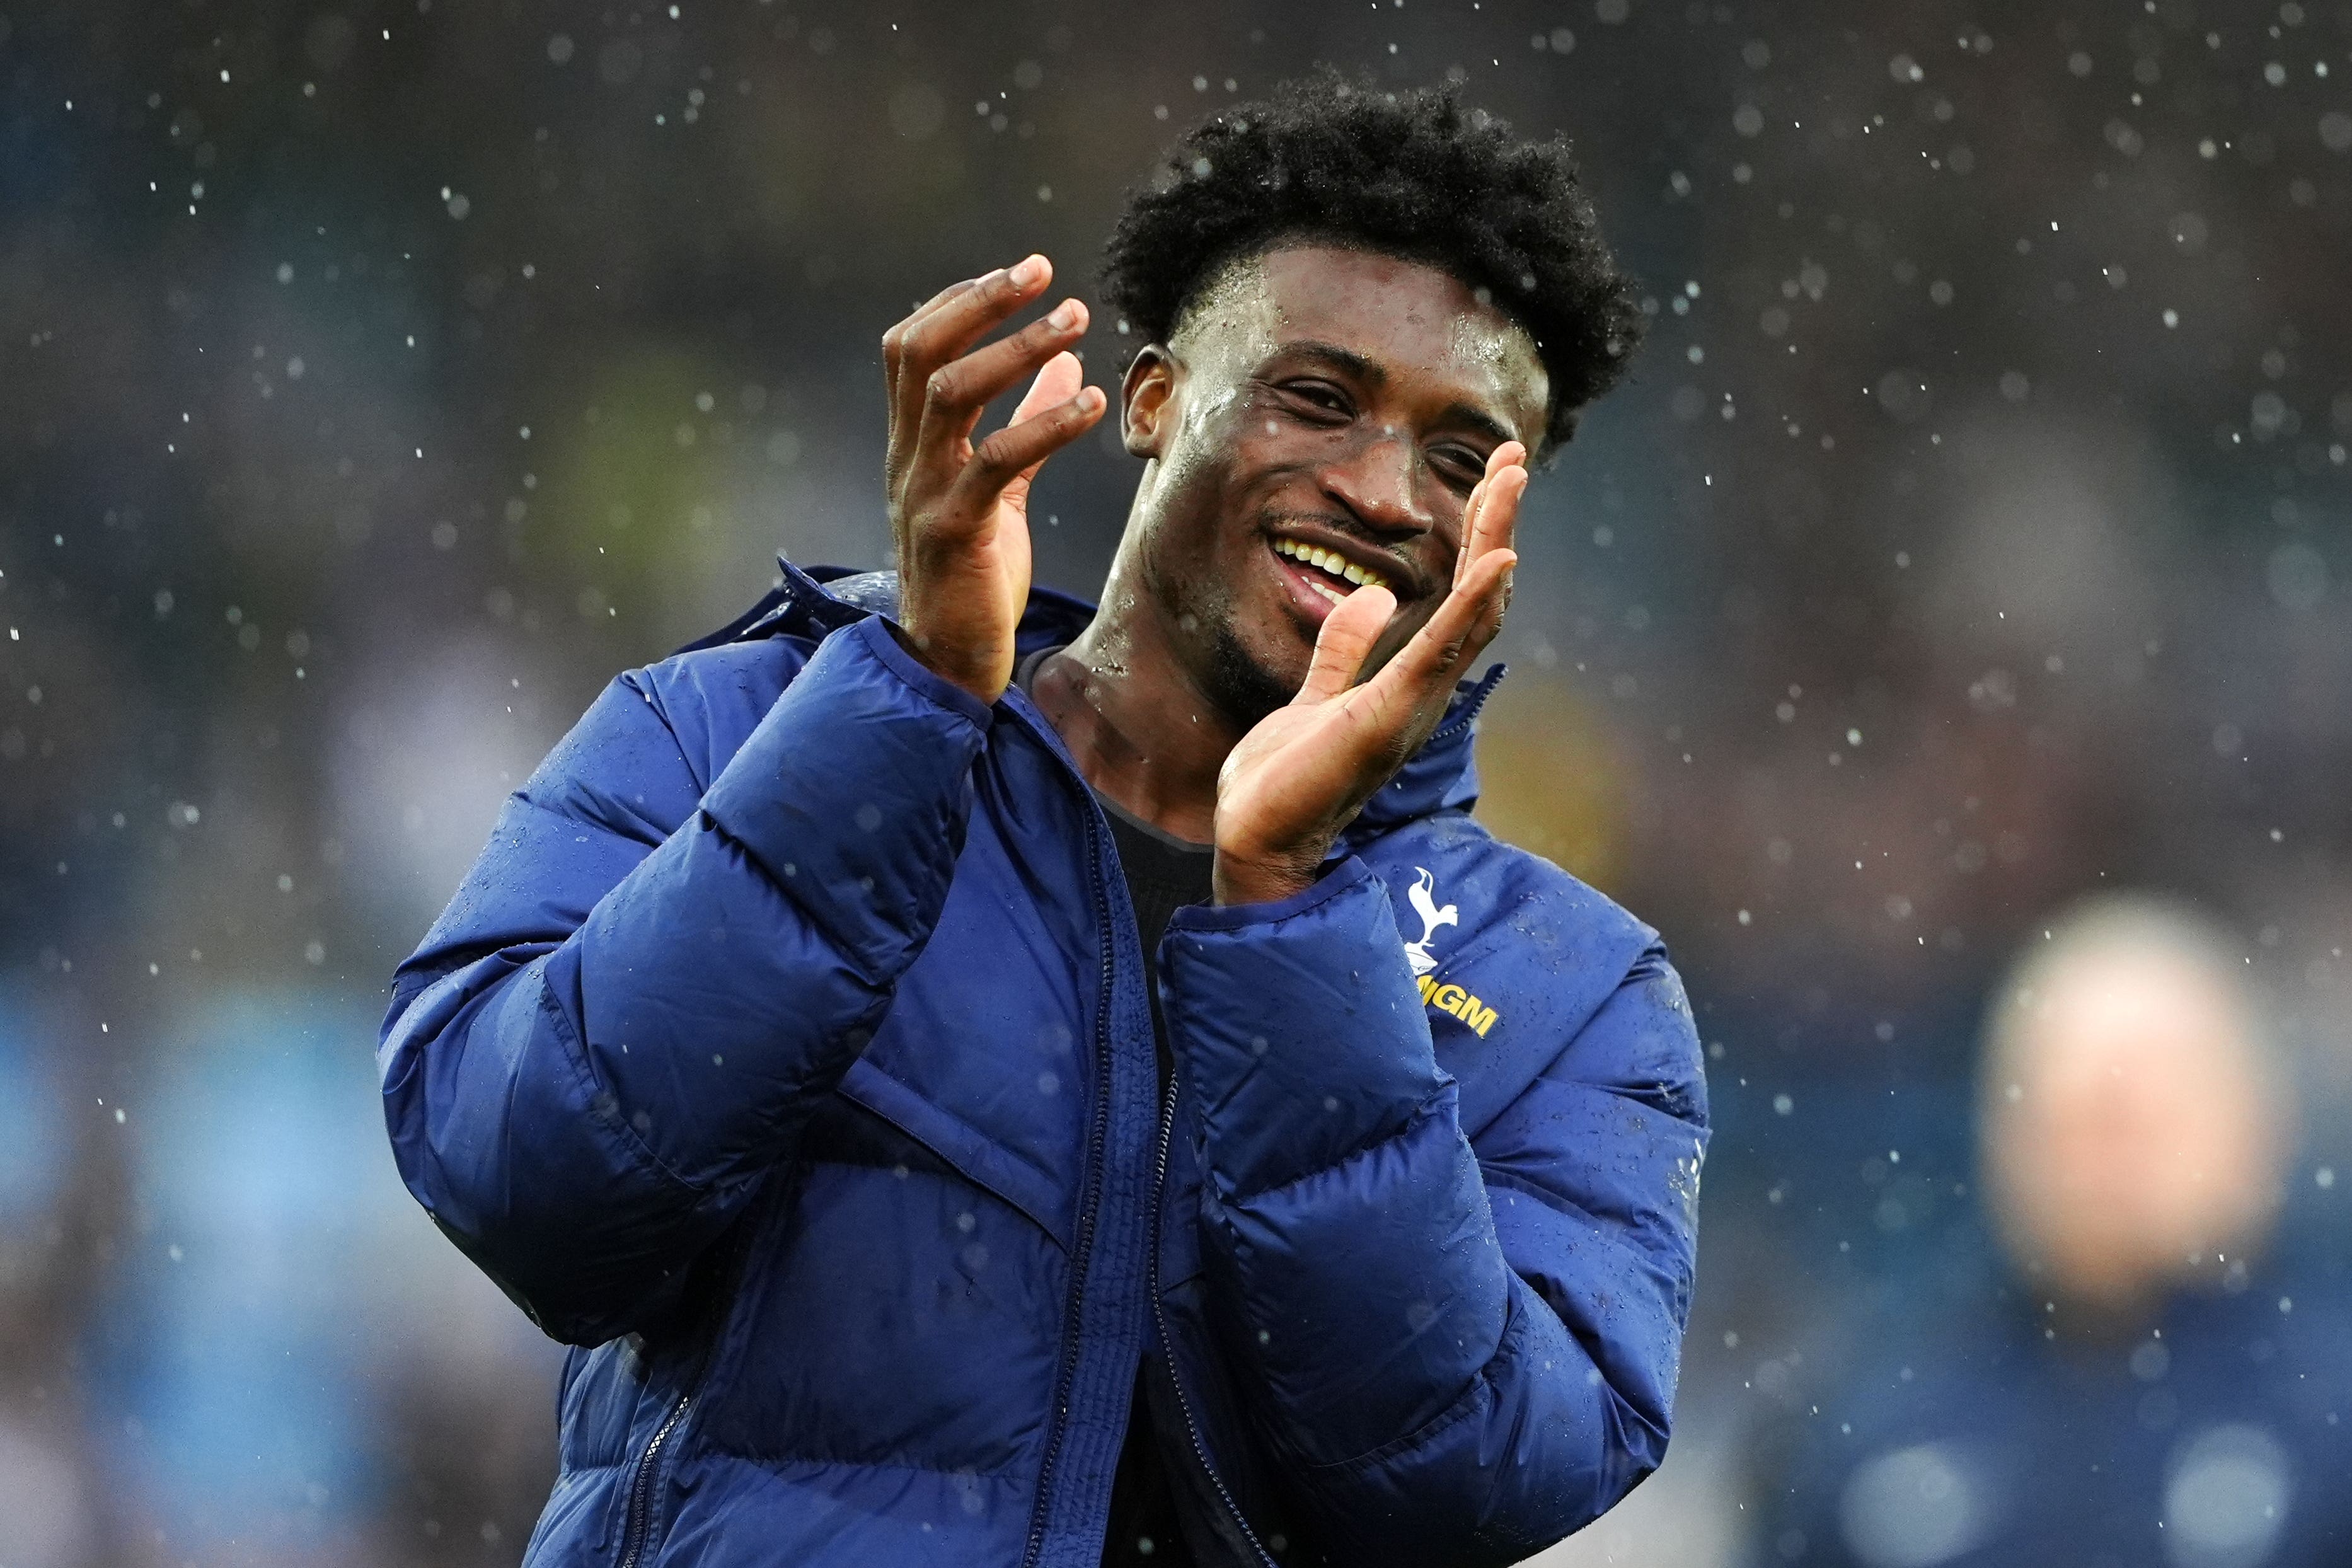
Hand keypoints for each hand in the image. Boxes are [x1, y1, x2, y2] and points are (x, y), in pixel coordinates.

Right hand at [881, 255, 1107, 703]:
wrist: (947, 661)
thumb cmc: (974, 573)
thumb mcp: (1000, 487)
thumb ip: (1025, 421)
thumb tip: (1065, 361)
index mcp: (911, 443)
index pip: (910, 346)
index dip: (959, 300)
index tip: (1019, 273)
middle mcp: (907, 458)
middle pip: (922, 352)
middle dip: (982, 303)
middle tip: (1044, 271)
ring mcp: (924, 491)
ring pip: (952, 393)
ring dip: (1016, 348)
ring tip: (1074, 321)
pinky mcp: (955, 530)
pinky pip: (997, 461)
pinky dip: (1046, 424)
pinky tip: (1093, 404)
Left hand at [1211, 443, 1527, 905]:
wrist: (1255, 838)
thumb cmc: (1286, 782)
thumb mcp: (1316, 695)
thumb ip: (1345, 649)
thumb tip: (1374, 595)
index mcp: (1409, 682)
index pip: (1460, 599)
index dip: (1479, 536)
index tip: (1492, 478)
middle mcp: (1424, 691)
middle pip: (1479, 597)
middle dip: (1496, 524)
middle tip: (1513, 459)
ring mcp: (1412, 705)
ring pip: (1471, 614)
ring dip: (1493, 544)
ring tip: (1510, 483)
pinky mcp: (1387, 717)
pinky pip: (1439, 653)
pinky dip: (1469, 606)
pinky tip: (1497, 561)